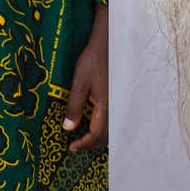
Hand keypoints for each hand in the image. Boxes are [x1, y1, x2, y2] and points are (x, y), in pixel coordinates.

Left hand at [64, 1, 107, 151]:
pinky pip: (115, 119)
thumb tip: (68, 128)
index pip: (96, 135)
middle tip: (77, 144)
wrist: (110, 43)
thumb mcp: (79, 82)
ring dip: (100, 136)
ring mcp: (121, 103)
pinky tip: (96, 121)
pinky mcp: (121, 97)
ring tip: (85, 135)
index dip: (84, 143)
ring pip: (113, 129)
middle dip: (92, 143)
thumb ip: (74, 106)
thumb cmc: (93, 60)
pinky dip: (106, 126)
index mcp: (106, 107)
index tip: (72, 147)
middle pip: (107, 136)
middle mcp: (117, 108)